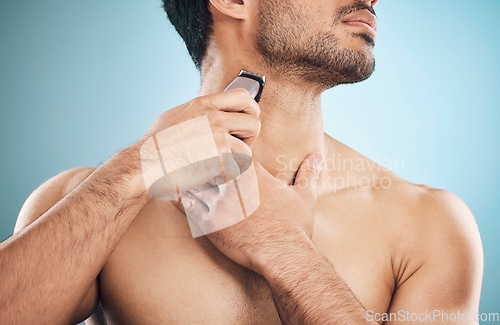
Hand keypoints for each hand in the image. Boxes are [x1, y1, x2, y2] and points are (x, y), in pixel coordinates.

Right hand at [136, 88, 260, 198]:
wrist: (143, 165)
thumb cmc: (155, 145)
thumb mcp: (177, 115)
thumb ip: (199, 111)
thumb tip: (215, 110)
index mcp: (204, 103)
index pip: (244, 96)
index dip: (251, 110)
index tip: (245, 124)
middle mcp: (213, 116)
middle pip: (254, 123)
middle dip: (249, 140)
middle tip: (233, 151)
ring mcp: (217, 136)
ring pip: (247, 151)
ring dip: (235, 162)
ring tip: (216, 167)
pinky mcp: (217, 157)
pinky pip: (236, 169)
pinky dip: (225, 177)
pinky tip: (209, 176)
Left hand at [190, 153, 324, 275]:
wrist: (284, 255)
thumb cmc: (294, 226)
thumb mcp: (305, 195)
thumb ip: (308, 173)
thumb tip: (318, 157)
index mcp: (252, 171)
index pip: (226, 145)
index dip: (218, 147)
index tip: (215, 151)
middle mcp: (232, 182)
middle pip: (204, 157)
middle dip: (197, 157)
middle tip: (189, 158)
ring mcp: (218, 201)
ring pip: (190, 178)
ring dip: (185, 177)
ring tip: (179, 176)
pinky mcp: (208, 222)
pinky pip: (184, 204)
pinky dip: (178, 198)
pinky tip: (175, 196)